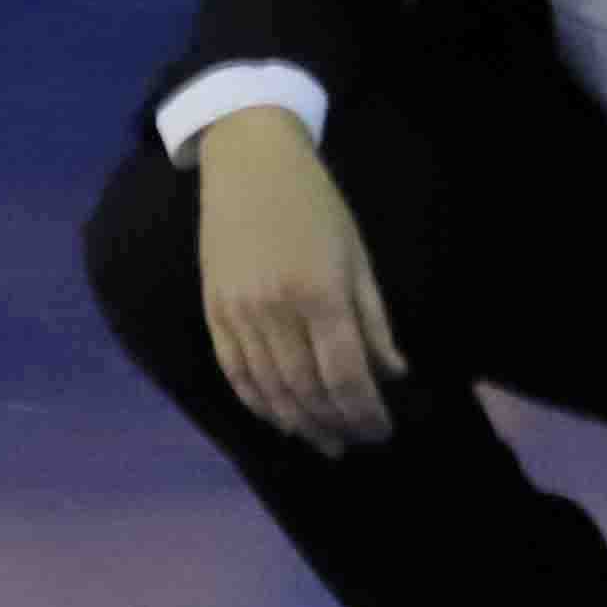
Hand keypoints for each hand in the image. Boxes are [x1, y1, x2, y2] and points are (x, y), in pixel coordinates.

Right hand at [194, 107, 407, 452]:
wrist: (248, 163)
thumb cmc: (317, 204)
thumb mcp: (358, 256)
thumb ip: (374, 320)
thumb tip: (394, 374)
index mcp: (320, 293)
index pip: (346, 374)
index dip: (366, 411)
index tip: (384, 430)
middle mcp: (275, 311)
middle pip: (307, 390)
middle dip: (336, 424)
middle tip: (359, 443)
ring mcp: (238, 315)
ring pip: (269, 390)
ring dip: (300, 423)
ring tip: (326, 442)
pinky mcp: (213, 313)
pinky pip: (235, 373)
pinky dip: (259, 404)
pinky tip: (281, 420)